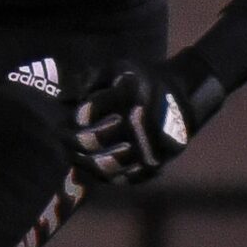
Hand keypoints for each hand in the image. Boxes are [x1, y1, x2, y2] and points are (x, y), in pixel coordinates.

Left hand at [64, 57, 199, 184]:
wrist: (185, 94)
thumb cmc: (141, 80)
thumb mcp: (116, 69)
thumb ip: (87, 80)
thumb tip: (62, 99)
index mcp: (130, 95)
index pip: (88, 113)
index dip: (72, 119)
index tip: (64, 121)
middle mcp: (142, 121)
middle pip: (94, 140)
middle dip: (72, 140)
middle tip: (61, 137)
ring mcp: (151, 146)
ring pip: (107, 164)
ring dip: (84, 161)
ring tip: (73, 153)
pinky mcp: (158, 163)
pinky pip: (126, 178)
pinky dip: (106, 175)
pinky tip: (94, 165)